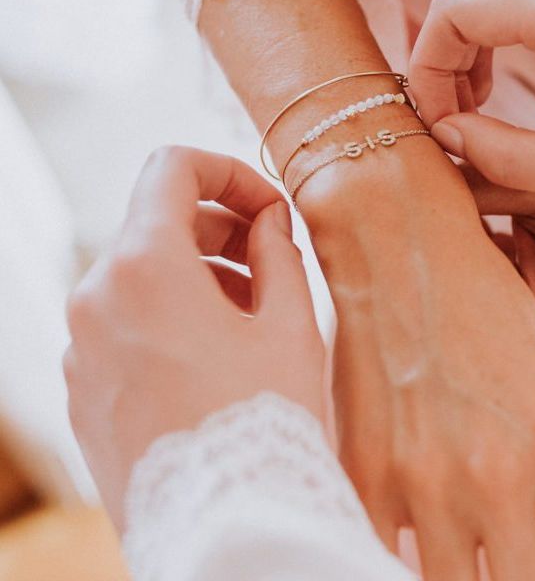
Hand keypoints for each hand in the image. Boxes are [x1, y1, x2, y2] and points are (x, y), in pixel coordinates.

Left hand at [64, 147, 323, 527]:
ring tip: (254, 315)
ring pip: (142, 274)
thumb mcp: (289, 324)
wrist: (222, 531)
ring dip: (200, 275)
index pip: (173, 168)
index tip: (266, 207)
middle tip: (273, 260)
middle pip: (158, 221)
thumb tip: (269, 220)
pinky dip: (171, 314)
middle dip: (222, 229)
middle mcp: (96, 297)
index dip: (229, 172)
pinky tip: (219, 355)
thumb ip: (278, 252)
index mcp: (143, 266)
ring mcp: (81, 345)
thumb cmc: (262, 422)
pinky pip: (125, 321)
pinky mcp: (83, 385)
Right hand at [299, 149, 534, 580]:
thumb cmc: (485, 305)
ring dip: (465, 577)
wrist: (400, 242)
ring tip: (469, 553)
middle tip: (524, 568)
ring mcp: (425, 481)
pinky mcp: (364, 473)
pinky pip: (383, 556)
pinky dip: (402, 557)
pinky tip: (413, 541)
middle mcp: (501, 479)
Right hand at [409, 0, 534, 213]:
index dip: (425, 67)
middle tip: (452, 115)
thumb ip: (502, 154)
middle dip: (444, 51)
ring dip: (477, 36)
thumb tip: (446, 133)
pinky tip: (525, 76)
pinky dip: (514, 26)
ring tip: (482, 100)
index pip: (454, 11)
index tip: (433, 121)